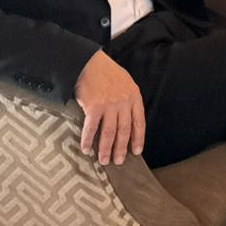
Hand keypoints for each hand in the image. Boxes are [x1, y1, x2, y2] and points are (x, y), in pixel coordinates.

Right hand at [74, 51, 144, 165]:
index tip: (137, 151)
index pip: (139, 122)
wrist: (90, 63)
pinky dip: (88, 140)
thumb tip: (127, 119)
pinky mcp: (94, 107)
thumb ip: (128, 100)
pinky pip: (91, 128)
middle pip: (124, 130)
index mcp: (134, 97)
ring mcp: (109, 105)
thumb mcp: (126, 83)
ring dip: (106, 149)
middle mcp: (123, 102)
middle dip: (121, 148)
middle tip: (118, 162)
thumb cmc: (107, 73)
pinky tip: (86, 149)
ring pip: (109, 132)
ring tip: (103, 160)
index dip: (138, 138)